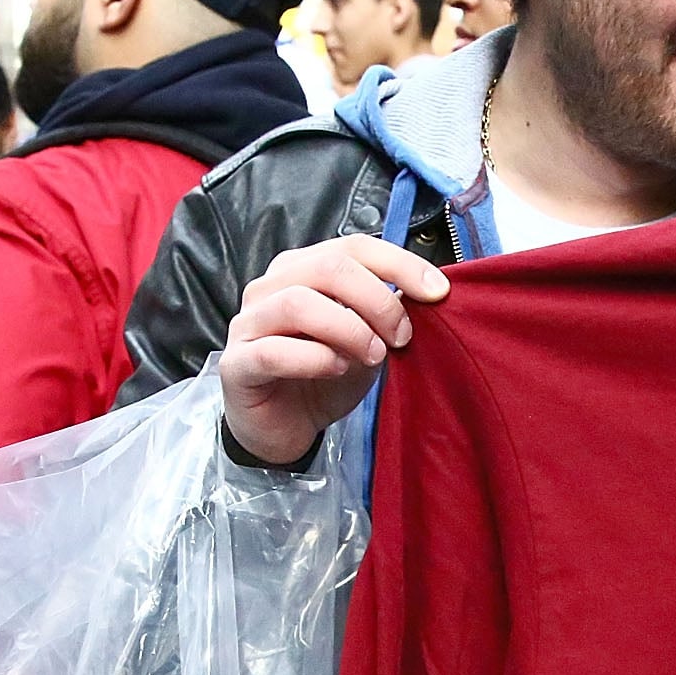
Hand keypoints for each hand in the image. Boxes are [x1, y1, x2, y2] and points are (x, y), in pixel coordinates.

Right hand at [218, 235, 448, 466]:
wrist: (285, 427)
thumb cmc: (325, 375)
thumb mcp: (367, 339)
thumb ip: (386, 313)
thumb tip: (427, 292)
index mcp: (303, 269)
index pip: (354, 247)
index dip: (400, 264)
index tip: (437, 292)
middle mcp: (271, 286)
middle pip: (329, 267)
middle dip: (378, 300)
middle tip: (401, 336)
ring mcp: (249, 324)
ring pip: (299, 302)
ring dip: (349, 329)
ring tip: (373, 356)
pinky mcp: (237, 365)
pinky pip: (274, 351)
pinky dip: (314, 358)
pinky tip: (337, 369)